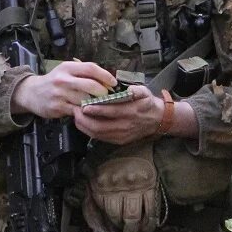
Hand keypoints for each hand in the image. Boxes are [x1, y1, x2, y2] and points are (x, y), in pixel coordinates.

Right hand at [12, 60, 114, 118]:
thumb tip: (107, 79)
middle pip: (90, 84)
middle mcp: (63, 79)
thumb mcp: (67, 71)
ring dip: (95, 104)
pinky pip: (77, 111)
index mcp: (68, 67)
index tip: (113, 83)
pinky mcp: (58, 107)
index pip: (91, 68)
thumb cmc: (54, 81)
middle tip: (109, 96)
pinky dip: (86, 112)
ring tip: (100, 105)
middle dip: (103, 92)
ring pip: (85, 99)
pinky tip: (89, 112)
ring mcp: (60, 93)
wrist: (32, 93)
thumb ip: (84, 73)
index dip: (105, 75)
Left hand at [74, 85, 188, 144]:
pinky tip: (83, 124)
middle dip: (85, 120)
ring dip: (84, 126)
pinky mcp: (118, 141)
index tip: (84, 105)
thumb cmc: (146, 103)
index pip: (111, 112)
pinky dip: (89, 131)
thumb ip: (136, 90)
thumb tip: (129, 90)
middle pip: (100, 126)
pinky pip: (100, 138)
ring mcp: (121, 135)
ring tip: (76, 117)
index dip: (96, 110)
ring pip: (98, 134)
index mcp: (131, 112)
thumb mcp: (145, 92)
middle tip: (75, 111)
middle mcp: (125, 126)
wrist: (156, 120)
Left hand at [83, 148, 162, 231]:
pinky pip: (151, 211)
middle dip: (120, 231)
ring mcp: (135, 187)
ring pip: (133, 219)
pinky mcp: (151, 186)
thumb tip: (95, 220)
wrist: (134, 137)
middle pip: (117, 218)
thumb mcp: (93, 171)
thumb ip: (90, 195)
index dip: (104, 227)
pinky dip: (149, 225)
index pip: (100, 213)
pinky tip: (147, 229)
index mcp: (100, 182)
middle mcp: (116, 186)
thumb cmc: (112, 156)